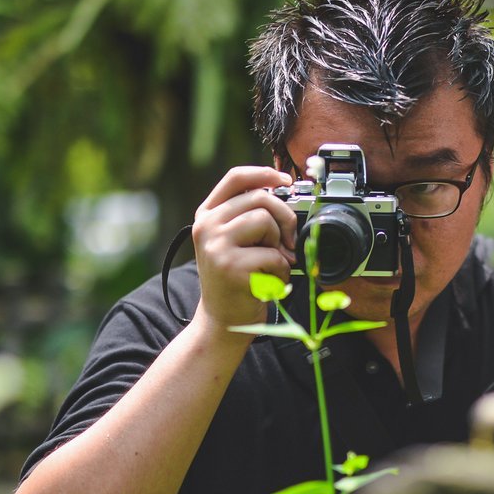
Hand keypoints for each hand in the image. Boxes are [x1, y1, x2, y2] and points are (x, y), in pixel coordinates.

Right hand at [191, 167, 297, 329]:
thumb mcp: (233, 241)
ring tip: (269, 264)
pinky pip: (273, 255)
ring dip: (279, 246)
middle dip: (284, 218)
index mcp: (207, 214)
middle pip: (259, 198)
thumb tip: (283, 191)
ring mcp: (216, 246)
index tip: (286, 180)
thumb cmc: (235, 278)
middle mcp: (206, 226)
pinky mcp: (231, 267)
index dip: (265, 173)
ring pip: (265, 222)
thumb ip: (248, 215)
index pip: (236, 178)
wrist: (222, 320)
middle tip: (287, 242)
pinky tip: (267, 282)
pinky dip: (280, 271)